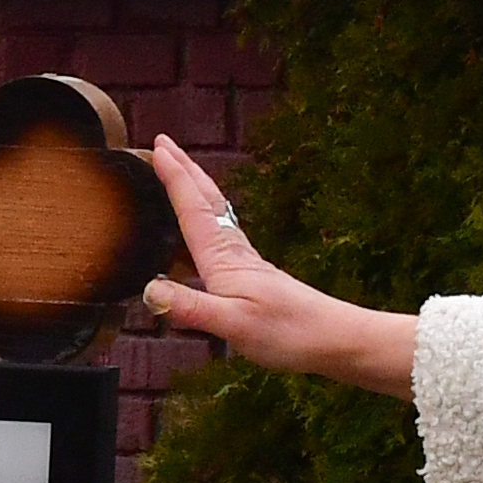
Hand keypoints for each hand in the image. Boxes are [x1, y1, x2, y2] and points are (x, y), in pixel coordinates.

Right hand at [139, 138, 418, 397]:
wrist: (333, 338)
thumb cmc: (288, 332)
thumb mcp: (232, 325)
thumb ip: (190, 307)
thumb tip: (149, 288)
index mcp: (224, 259)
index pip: (193, 209)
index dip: (174, 178)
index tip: (157, 148)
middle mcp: (233, 253)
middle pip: (206, 200)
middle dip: (184, 169)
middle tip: (164, 144)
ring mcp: (245, 262)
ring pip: (215, 214)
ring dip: (195, 189)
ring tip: (178, 173)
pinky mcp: (253, 276)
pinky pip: (220, 234)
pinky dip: (205, 218)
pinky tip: (202, 230)